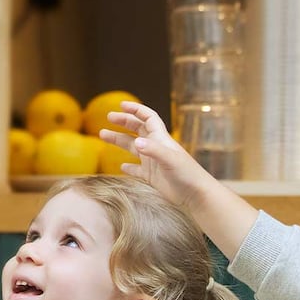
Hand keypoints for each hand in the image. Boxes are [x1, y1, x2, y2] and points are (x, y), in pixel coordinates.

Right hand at [101, 101, 216, 207]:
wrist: (196, 195)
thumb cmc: (187, 175)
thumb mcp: (170, 160)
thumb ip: (154, 151)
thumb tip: (137, 143)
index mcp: (161, 139)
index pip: (148, 118)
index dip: (136, 110)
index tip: (121, 105)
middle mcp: (156, 148)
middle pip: (138, 129)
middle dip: (124, 122)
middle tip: (108, 118)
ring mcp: (154, 162)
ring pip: (133, 147)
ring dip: (119, 140)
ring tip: (102, 135)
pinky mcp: (152, 177)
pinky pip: (137, 169)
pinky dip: (129, 167)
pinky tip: (122, 166)